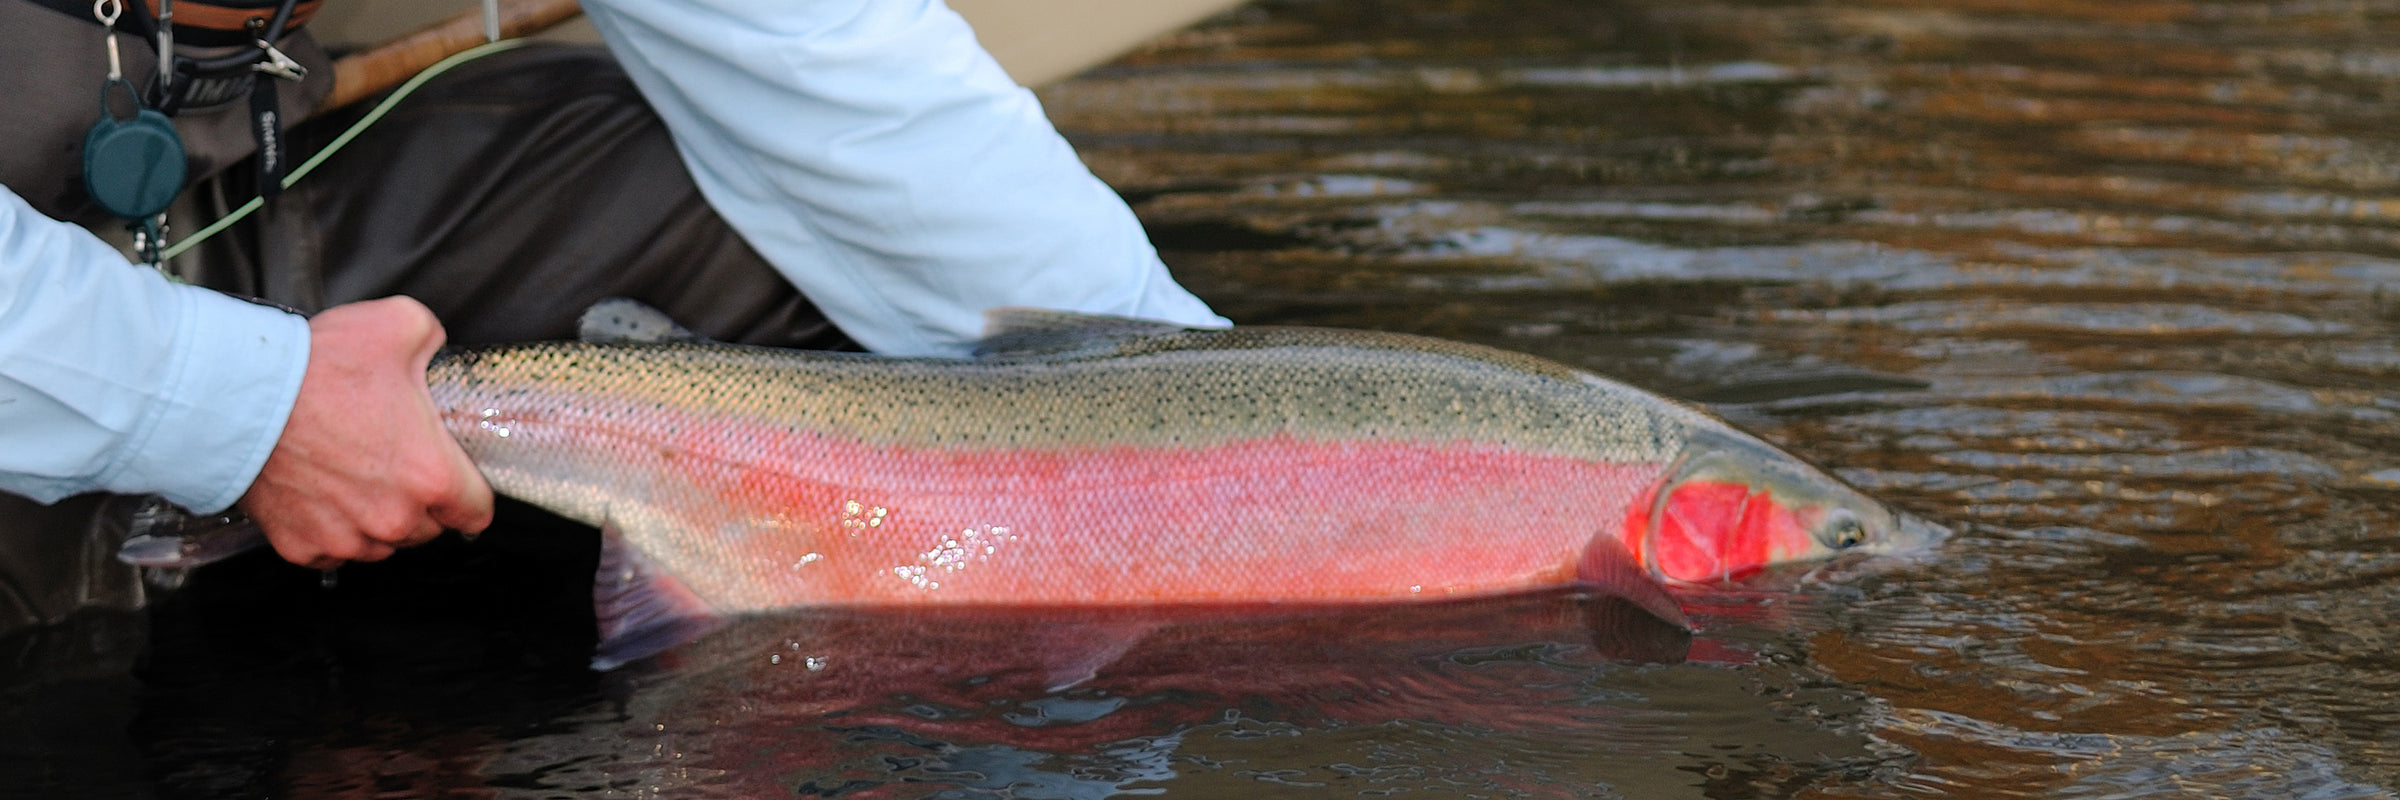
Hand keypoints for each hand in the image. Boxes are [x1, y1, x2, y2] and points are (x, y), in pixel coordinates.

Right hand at [238, 297, 494, 568]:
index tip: (455, 482)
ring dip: (375, 518)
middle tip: (391, 461)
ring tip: (353, 474)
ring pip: (380, 544)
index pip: (475, 512)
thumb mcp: (401, 325)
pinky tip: (321, 493)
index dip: (468, 494)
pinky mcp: (301, 545)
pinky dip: (330, 529)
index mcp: (431, 476)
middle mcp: (392, 518)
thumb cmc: (317, 367)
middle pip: (427, 528)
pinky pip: (332, 550)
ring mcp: (345, 537)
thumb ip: (434, 341)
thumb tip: (434, 349)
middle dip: (417, 501)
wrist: (237, 397)